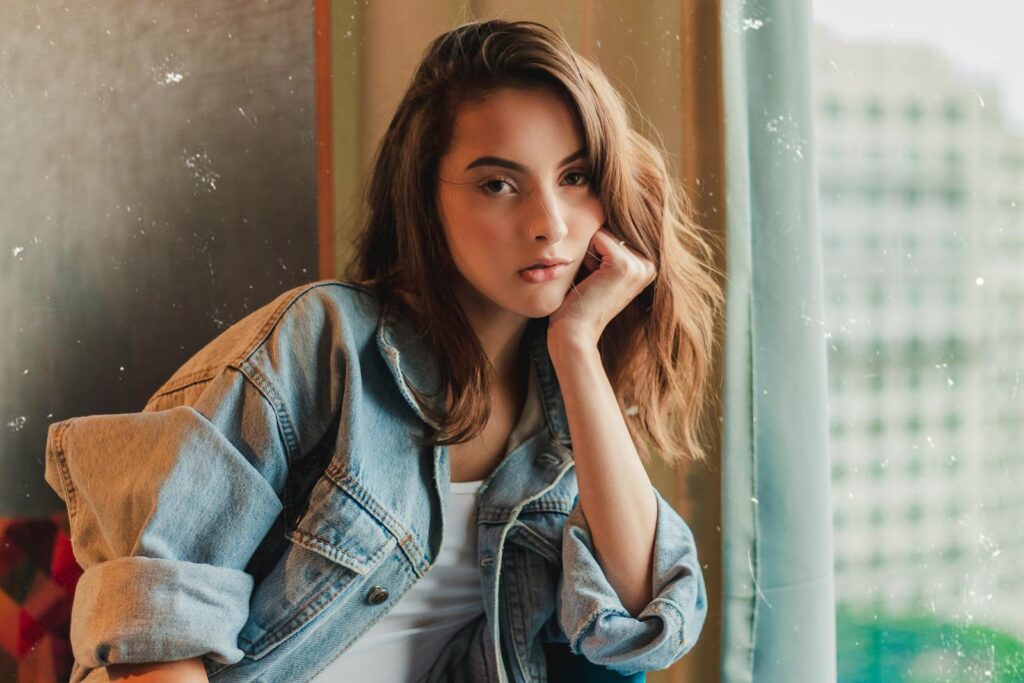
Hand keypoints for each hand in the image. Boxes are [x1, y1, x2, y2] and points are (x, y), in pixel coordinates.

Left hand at [548, 225, 656, 348]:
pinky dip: (586, 256)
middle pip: (611, 230)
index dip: (597, 252)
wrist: (575, 333)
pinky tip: (589, 280)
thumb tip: (606, 210)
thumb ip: (610, 248)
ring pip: (603, 233)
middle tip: (593, 282)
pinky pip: (597, 237)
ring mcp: (638, 265)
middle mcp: (649, 265)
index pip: (616, 233)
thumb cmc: (580, 303)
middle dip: (593, 251)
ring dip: (588, 255)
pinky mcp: (622, 265)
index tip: (598, 280)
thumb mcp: (601, 271)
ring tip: (591, 282)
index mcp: (647, 265)